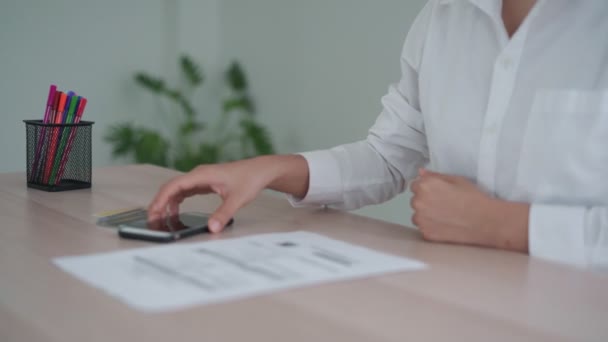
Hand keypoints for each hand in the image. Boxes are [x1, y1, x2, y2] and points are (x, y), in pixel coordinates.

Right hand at [148, 155, 308, 232]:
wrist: (261, 170)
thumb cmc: (250, 179)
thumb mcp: (237, 199)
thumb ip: (224, 214)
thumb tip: (212, 228)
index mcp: (202, 174)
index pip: (174, 186)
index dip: (161, 199)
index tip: (154, 213)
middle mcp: (198, 174)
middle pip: (171, 187)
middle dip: (159, 203)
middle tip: (152, 221)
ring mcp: (201, 177)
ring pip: (177, 189)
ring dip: (167, 203)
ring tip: (161, 220)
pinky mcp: (205, 182)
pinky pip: (185, 191)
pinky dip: (177, 201)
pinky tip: (175, 213)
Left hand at [410, 169, 528, 251]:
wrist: (486, 221)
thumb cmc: (474, 198)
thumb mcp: (456, 180)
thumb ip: (435, 176)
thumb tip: (421, 173)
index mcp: (425, 186)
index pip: (415, 185)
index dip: (427, 188)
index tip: (438, 193)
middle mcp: (418, 202)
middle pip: (415, 200)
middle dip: (426, 201)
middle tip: (445, 204)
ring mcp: (421, 219)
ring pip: (418, 215)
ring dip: (426, 215)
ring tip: (446, 215)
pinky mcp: (426, 233)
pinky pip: (423, 228)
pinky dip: (431, 227)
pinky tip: (446, 225)